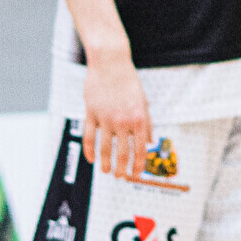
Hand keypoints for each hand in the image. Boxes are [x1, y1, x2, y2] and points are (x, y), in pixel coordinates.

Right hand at [81, 43, 151, 178]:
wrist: (111, 63)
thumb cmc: (129, 82)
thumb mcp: (143, 102)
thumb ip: (147, 124)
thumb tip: (150, 143)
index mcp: (138, 119)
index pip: (140, 150)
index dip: (138, 165)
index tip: (136, 174)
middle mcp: (123, 121)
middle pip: (122, 153)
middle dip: (122, 169)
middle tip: (120, 177)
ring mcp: (105, 117)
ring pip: (104, 148)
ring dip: (105, 163)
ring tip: (106, 171)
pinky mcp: (91, 112)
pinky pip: (89, 136)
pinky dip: (89, 150)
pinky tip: (91, 159)